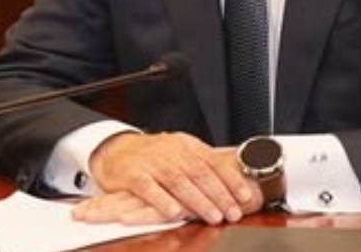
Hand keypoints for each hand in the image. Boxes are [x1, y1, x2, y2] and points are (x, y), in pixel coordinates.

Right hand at [71, 132, 261, 225]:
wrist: (115, 149)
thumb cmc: (153, 155)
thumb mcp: (180, 152)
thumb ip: (203, 164)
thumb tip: (234, 180)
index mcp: (186, 145)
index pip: (213, 161)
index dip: (231, 179)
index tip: (245, 196)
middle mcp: (171, 152)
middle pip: (199, 172)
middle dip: (219, 194)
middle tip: (233, 212)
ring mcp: (152, 163)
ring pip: (179, 181)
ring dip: (198, 200)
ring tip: (213, 215)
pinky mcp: (133, 175)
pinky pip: (149, 189)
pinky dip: (163, 201)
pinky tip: (176, 213)